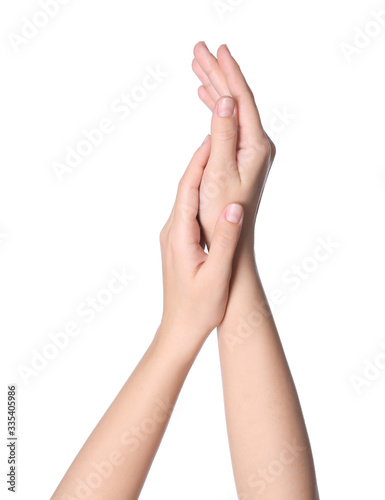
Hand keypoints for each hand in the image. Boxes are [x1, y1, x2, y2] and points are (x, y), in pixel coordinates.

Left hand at [157, 138, 243, 353]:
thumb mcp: (216, 276)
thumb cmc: (199, 308)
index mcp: (179, 235)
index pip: (188, 189)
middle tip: (216, 134)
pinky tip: (212, 190)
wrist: (179, 329)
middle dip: (200, 161)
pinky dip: (200, 194)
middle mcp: (172, 231)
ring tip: (216, 152)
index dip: (199, 162)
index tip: (212, 137)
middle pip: (185, 188)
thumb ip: (225, 241)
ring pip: (187, 198)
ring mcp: (174, 237)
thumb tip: (234, 206)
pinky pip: (188, 211)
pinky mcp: (179, 243)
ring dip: (200, 175)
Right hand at [192, 42, 275, 251]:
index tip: (217, 49)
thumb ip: (224, 135)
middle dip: (218, 74)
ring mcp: (251, 150)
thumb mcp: (220, 172)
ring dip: (215, 88)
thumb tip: (225, 100)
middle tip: (198, 50)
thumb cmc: (223, 212)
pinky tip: (207, 99)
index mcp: (256, 145)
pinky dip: (216, 109)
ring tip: (199, 68)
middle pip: (237, 100)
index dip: (229, 73)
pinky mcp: (242, 157)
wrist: (232, 240)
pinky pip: (229, 124)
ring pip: (231, 110)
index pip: (242, 99)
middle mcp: (258, 144)